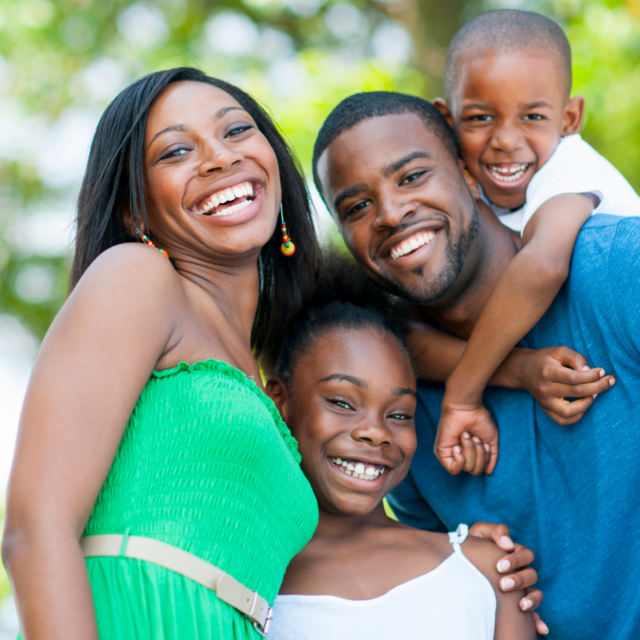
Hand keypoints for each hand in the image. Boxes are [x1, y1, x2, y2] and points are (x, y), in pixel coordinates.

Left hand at [435, 402, 498, 474]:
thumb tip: (488, 472)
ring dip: (470, 450)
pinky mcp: (441, 452)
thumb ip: (491, 457)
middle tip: (474, 438)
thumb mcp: (490, 440)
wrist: (467, 409)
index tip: (484, 442)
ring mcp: (450, 454)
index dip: (485, 458)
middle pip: (475, 471)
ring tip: (466, 436)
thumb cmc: (479, 420)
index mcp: (470, 453)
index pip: (480, 469)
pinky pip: (454, 469)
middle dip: (479, 454)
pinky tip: (458, 446)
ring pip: (467, 468)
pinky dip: (461, 459)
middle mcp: (459, 455)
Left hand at [469, 521, 548, 635]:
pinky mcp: (517, 604)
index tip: (500, 566)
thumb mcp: (480, 533)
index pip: (525, 554)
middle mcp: (521, 570)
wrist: (458, 560)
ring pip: (535, 593)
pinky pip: (534, 614)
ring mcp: (521, 588)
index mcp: (514, 553)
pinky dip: (538, 621)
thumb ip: (494, 532)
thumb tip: (507, 543)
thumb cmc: (473, 545)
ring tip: (521, 606)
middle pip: (531, 574)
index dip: (516, 560)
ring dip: (531, 599)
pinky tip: (541, 629)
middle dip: (519, 580)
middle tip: (503, 585)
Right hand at [518, 346, 615, 424]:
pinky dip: (576, 417)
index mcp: (548, 371)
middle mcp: (545, 388)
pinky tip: (583, 406)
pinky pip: (562, 420)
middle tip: (608, 381)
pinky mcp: (545, 409)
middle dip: (598, 387)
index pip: (574, 378)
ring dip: (587, 404)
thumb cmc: (545, 359)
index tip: (602, 372)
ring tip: (593, 395)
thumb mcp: (559, 351)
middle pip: (576, 392)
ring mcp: (544, 401)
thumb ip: (576, 358)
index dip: (592, 376)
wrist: (523, 370)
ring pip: (568, 411)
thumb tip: (591, 372)